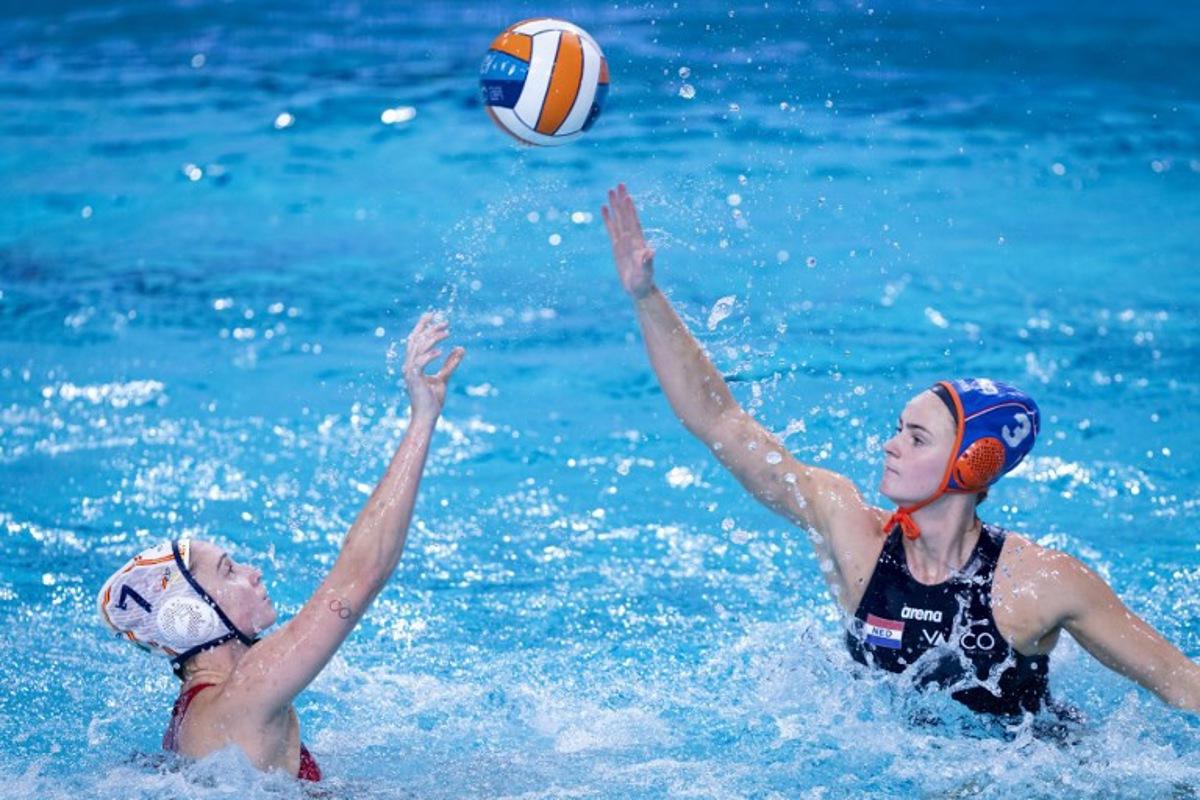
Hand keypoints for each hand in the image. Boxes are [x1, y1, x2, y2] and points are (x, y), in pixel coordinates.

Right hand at [403, 312, 463, 422]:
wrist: (427, 417)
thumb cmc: (433, 400)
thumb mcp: (444, 378)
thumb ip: (450, 363)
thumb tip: (461, 348)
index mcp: (413, 364)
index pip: (415, 340)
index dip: (422, 326)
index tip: (432, 315)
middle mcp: (408, 365)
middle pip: (416, 340)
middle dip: (429, 328)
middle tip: (445, 322)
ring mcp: (409, 372)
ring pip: (418, 348)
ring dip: (432, 338)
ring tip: (447, 333)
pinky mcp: (414, 379)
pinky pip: (420, 362)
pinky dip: (429, 355)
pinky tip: (441, 351)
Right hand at [601, 183, 655, 298]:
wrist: (640, 289)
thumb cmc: (644, 282)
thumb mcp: (646, 272)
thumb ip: (647, 262)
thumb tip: (650, 252)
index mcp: (639, 242)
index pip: (634, 222)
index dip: (630, 210)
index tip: (627, 197)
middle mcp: (631, 238)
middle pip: (626, 215)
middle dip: (622, 200)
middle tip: (619, 184)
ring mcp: (624, 241)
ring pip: (618, 219)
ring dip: (615, 205)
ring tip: (610, 191)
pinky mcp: (617, 246)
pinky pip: (611, 229)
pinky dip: (608, 218)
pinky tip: (604, 208)